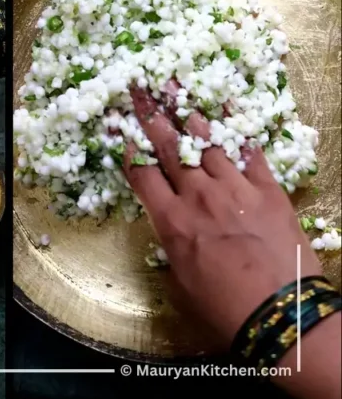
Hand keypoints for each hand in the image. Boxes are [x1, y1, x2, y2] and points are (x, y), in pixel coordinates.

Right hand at [124, 87, 339, 398]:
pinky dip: (236, 126)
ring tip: (175, 84)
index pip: (141, 174)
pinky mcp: (269, 191)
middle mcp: (199, 197)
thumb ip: (172, 244)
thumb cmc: (223, 309)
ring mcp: (235, 190)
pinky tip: (225, 105)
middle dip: (151, 114)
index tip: (117, 126)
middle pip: (169, 147)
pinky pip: (249, 151)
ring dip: (188, 110)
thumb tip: (172, 230)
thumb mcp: (180, 280)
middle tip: (139, 87)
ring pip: (207, 141)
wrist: (281, 314)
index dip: (126, 147)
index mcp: (171, 222)